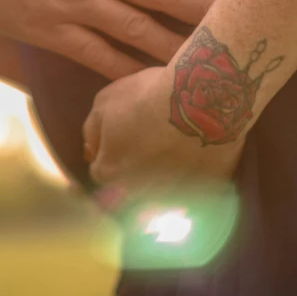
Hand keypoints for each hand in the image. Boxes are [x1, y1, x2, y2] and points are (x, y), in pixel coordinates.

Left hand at [83, 67, 241, 190]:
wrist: (203, 100)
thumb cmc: (148, 97)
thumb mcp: (105, 102)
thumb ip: (92, 132)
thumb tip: (90, 151)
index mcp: (110, 174)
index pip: (100, 173)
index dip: (110, 155)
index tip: (123, 140)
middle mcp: (137, 195)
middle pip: (129, 190)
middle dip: (134, 174)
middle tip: (149, 146)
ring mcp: (172, 198)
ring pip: (161, 196)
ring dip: (162, 181)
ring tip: (174, 153)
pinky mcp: (205, 196)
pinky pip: (195, 193)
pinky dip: (193, 182)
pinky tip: (197, 159)